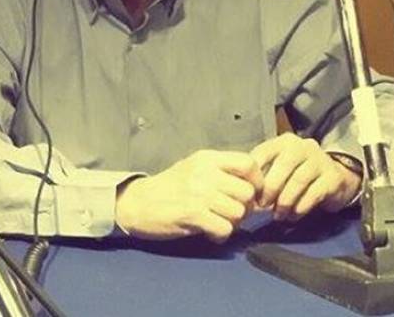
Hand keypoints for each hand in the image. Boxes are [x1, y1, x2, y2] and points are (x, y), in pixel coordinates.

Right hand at [115, 150, 263, 242]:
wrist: (136, 203)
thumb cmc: (169, 188)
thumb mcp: (195, 168)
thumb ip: (221, 172)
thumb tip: (253, 186)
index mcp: (207, 158)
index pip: (248, 163)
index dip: (257, 181)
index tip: (250, 194)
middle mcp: (205, 172)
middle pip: (247, 192)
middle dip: (245, 207)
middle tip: (231, 214)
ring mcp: (199, 193)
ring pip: (238, 212)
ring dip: (232, 223)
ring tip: (218, 223)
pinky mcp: (192, 214)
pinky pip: (224, 228)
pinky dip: (220, 235)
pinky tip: (210, 233)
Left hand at [250, 133, 361, 221]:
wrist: (336, 180)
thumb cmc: (299, 175)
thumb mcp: (280, 168)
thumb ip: (263, 175)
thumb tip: (243, 192)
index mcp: (284, 142)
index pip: (263, 152)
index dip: (254, 174)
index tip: (248, 192)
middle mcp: (303, 146)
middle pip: (283, 165)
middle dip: (270, 188)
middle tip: (262, 205)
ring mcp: (320, 160)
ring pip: (298, 180)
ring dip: (285, 201)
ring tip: (278, 215)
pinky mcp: (333, 177)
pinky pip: (313, 193)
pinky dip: (300, 207)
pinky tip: (293, 216)